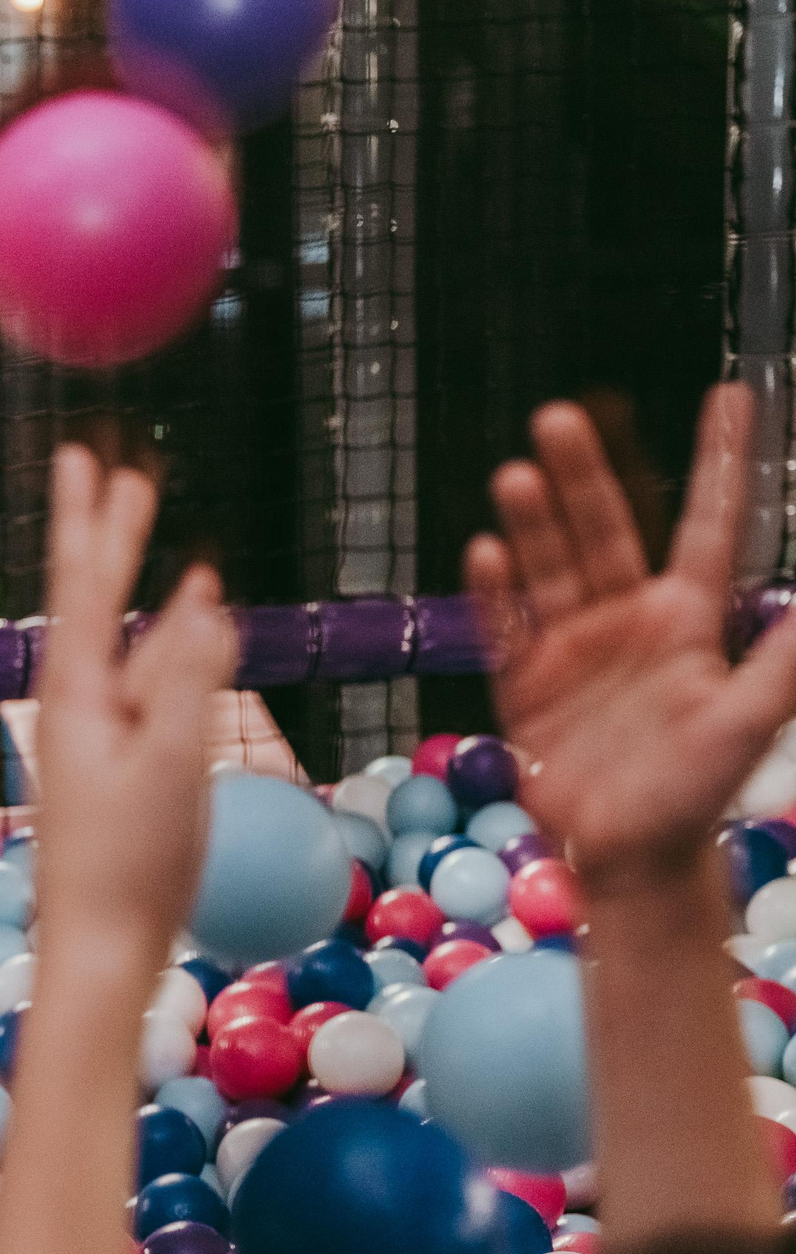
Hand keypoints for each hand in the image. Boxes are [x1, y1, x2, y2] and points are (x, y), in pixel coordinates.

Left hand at [33, 446, 237, 972]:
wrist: (99, 951)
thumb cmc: (130, 863)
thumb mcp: (169, 764)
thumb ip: (186, 680)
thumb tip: (202, 601)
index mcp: (75, 698)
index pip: (79, 585)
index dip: (86, 518)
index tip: (84, 455)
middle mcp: (77, 708)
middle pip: (93, 602)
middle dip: (110, 535)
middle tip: (122, 473)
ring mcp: (97, 739)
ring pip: (126, 645)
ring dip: (145, 589)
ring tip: (163, 542)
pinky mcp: (119, 769)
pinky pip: (146, 691)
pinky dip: (169, 653)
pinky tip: (187, 636)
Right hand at [471, 384, 795, 893]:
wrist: (629, 857)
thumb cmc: (694, 792)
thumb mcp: (750, 721)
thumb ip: (782, 660)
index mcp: (686, 621)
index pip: (707, 526)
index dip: (718, 462)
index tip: (729, 395)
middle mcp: (625, 623)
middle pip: (605, 532)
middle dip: (585, 477)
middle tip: (561, 418)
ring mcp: (570, 651)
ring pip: (550, 570)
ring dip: (533, 524)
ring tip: (517, 475)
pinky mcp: (523, 685)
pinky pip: (505, 629)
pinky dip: (494, 593)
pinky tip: (486, 554)